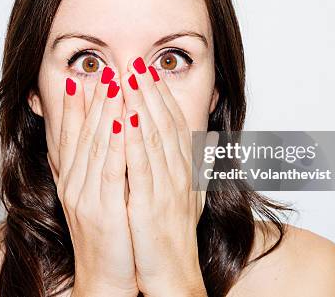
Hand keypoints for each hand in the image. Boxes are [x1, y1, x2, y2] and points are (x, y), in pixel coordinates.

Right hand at [56, 73, 137, 296]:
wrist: (106, 276)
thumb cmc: (108, 236)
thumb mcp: (97, 198)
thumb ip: (96, 169)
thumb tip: (104, 141)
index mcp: (73, 179)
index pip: (71, 135)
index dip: (75, 105)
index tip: (83, 77)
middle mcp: (74, 183)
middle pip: (83, 133)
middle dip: (95, 99)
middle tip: (104, 69)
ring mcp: (85, 196)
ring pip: (96, 145)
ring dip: (105, 111)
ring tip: (113, 83)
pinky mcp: (102, 210)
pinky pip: (110, 170)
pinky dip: (115, 143)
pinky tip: (122, 121)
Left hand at [119, 57, 207, 296]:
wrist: (173, 273)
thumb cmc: (177, 235)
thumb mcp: (191, 195)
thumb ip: (199, 165)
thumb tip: (210, 139)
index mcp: (184, 169)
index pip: (174, 123)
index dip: (162, 95)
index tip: (150, 72)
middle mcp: (178, 172)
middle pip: (164, 122)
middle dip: (149, 90)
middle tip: (136, 61)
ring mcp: (166, 187)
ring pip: (153, 136)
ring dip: (140, 104)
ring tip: (128, 77)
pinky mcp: (150, 203)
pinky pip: (141, 165)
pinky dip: (133, 138)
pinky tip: (124, 116)